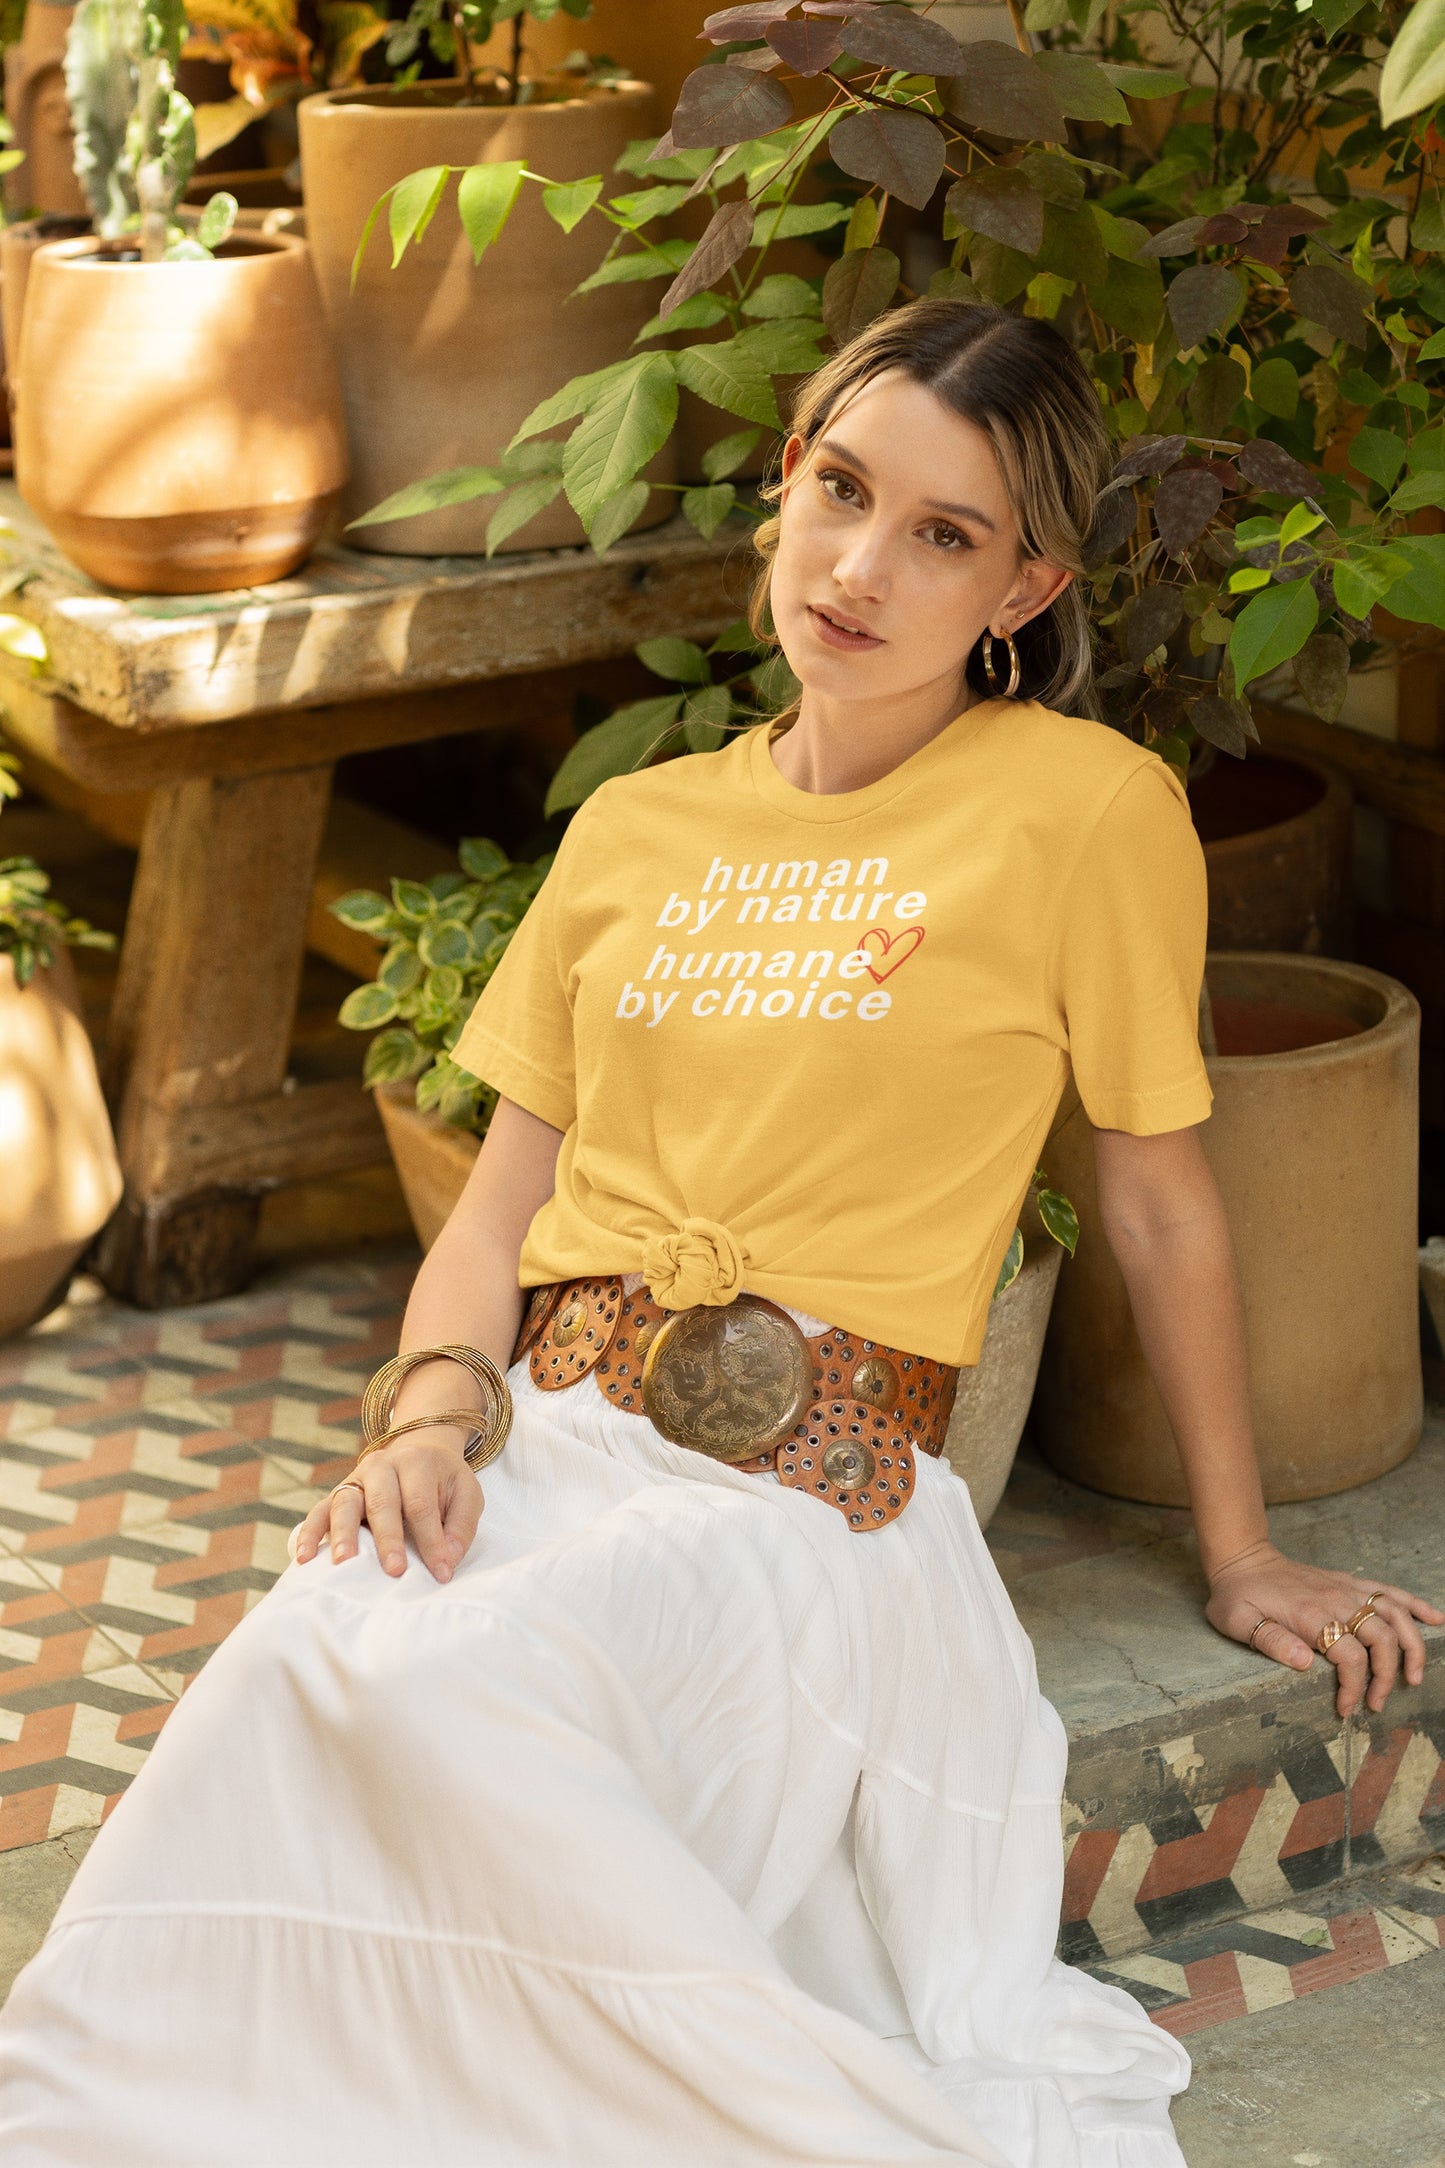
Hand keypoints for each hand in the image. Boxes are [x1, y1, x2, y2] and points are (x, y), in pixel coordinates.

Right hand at [293, 1437, 483, 1582]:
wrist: (419, 1450)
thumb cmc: (443, 1481)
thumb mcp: (466, 1493)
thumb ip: (461, 1525)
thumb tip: (448, 1559)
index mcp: (416, 1462)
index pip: (422, 1505)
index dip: (431, 1541)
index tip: (441, 1573)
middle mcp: (382, 1466)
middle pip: (382, 1503)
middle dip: (388, 1539)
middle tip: (394, 1571)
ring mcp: (356, 1478)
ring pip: (345, 1504)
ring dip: (343, 1535)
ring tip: (343, 1564)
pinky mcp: (339, 1494)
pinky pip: (319, 1511)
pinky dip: (310, 1533)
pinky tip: (305, 1557)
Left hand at [1206, 1540, 1444, 1717]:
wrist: (1241, 1558)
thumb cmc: (1237, 1594)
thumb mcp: (1236, 1620)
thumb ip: (1269, 1640)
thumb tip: (1305, 1661)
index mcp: (1309, 1614)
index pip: (1349, 1656)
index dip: (1354, 1686)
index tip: (1346, 1709)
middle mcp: (1334, 1599)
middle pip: (1381, 1637)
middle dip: (1386, 1675)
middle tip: (1377, 1703)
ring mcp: (1345, 1588)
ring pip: (1394, 1614)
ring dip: (1412, 1645)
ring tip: (1415, 1676)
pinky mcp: (1348, 1582)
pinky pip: (1389, 1590)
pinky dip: (1415, 1604)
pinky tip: (1434, 1619)